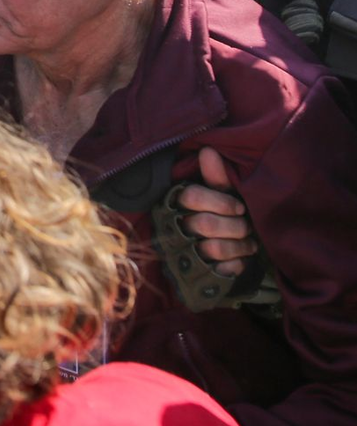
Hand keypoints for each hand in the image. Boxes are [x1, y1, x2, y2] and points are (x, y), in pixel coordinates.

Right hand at [177, 147, 255, 277]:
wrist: (215, 255)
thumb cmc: (218, 216)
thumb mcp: (216, 196)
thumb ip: (213, 177)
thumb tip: (209, 150)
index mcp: (177, 203)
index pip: (192, 197)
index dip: (220, 201)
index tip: (239, 207)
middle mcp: (177, 227)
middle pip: (206, 224)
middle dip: (235, 226)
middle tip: (245, 225)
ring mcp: (186, 253)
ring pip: (215, 248)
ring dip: (239, 245)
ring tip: (248, 241)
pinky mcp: (199, 274)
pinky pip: (222, 270)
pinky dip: (237, 264)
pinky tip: (240, 258)